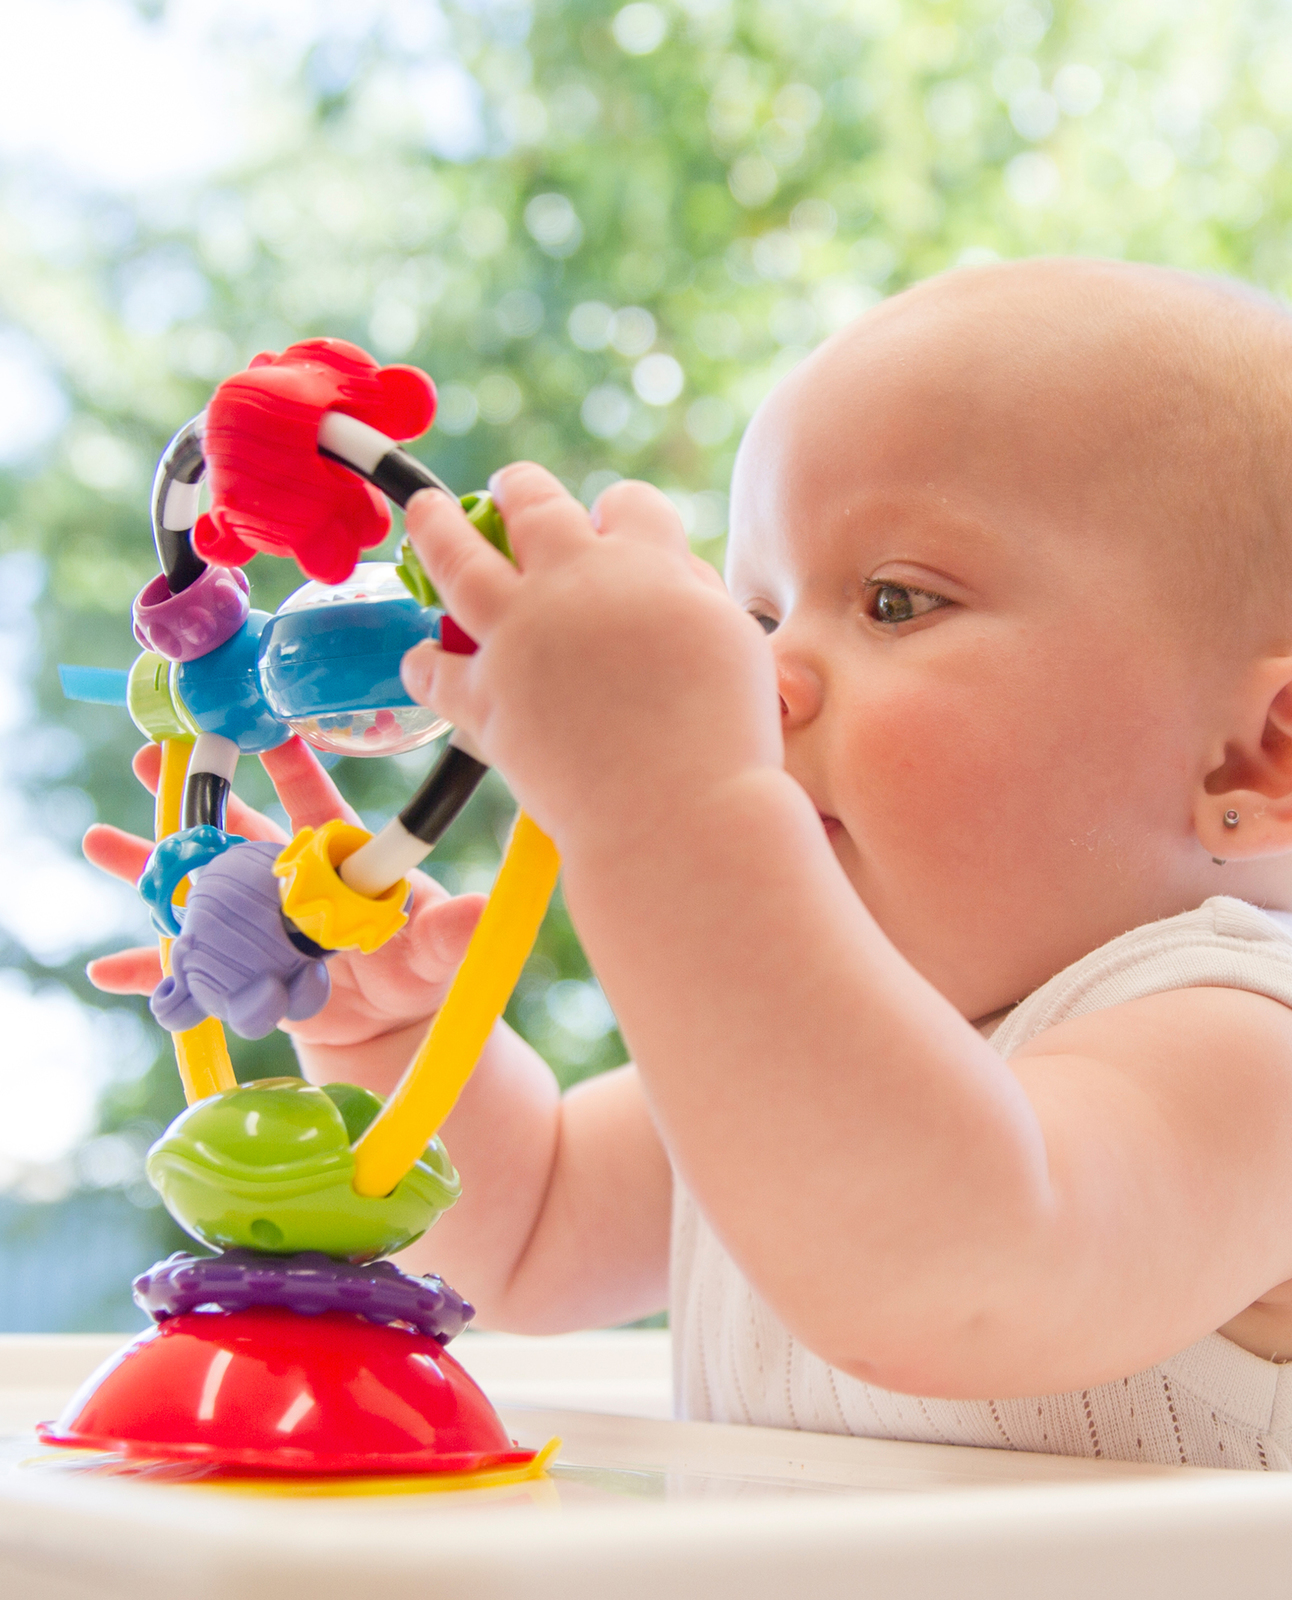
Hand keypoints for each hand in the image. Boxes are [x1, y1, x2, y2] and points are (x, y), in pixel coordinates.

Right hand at [83, 737, 484, 1050]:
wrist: (387, 1023)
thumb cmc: (416, 967)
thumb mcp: (434, 950)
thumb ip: (449, 932)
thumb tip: (481, 912)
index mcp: (333, 856)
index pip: (312, 800)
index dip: (290, 765)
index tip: (262, 729)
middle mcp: (285, 876)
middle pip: (232, 827)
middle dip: (188, 794)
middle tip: (144, 757)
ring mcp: (253, 918)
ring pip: (192, 885)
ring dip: (145, 864)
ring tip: (96, 842)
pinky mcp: (235, 967)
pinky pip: (183, 967)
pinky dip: (146, 969)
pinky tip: (104, 969)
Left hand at [399, 464, 780, 856]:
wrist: (676, 811)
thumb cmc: (724, 737)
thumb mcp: (736, 641)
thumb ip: (695, 592)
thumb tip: (668, 572)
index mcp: (645, 561)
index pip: (628, 503)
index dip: (621, 512)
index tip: (612, 524)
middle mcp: (572, 581)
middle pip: (533, 506)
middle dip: (520, 489)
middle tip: (509, 487)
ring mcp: (518, 636)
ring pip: (455, 558)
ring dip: (437, 529)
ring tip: (425, 512)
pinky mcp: (483, 696)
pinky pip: (434, 669)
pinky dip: (424, 664)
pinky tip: (422, 661)